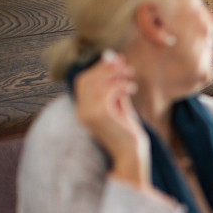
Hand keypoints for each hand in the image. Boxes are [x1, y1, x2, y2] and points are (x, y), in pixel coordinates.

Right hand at [74, 51, 149, 186]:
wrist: (131, 153)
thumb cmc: (127, 132)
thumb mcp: (119, 105)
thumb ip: (115, 86)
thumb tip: (115, 60)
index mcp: (83, 109)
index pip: (82, 81)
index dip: (98, 67)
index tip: (115, 58)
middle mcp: (80, 111)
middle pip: (86, 80)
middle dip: (105, 68)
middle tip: (124, 62)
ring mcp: (87, 114)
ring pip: (96, 84)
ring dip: (114, 74)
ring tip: (130, 73)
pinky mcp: (99, 116)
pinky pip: (107, 92)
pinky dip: (120, 85)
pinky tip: (132, 87)